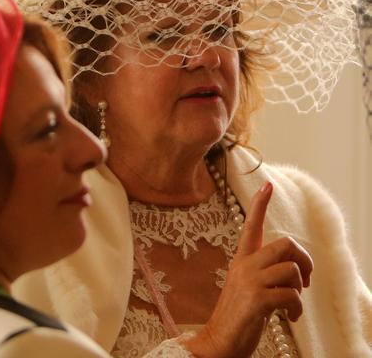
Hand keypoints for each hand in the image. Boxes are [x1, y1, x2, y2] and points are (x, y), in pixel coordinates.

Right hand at [182, 182, 312, 357]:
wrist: (219, 340)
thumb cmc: (238, 316)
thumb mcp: (250, 288)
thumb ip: (265, 273)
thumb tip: (294, 271)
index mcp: (242, 261)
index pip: (250, 226)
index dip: (259, 204)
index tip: (267, 185)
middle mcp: (244, 266)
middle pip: (285, 244)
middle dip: (305, 261)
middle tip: (305, 280)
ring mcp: (249, 281)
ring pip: (291, 270)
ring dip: (300, 290)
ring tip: (292, 305)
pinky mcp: (257, 299)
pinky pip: (291, 295)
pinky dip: (296, 309)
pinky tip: (289, 317)